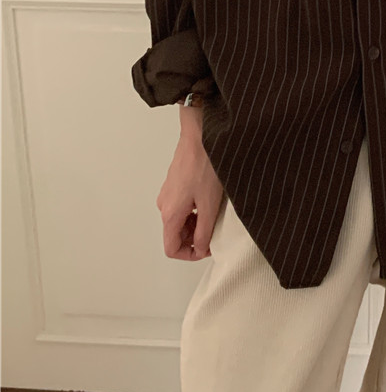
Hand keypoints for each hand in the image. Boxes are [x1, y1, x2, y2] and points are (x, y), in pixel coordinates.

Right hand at [155, 135, 224, 260]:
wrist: (201, 137)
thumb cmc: (204, 166)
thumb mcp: (209, 205)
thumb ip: (204, 231)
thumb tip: (201, 247)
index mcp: (170, 214)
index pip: (171, 248)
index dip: (189, 254)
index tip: (206, 249)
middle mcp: (164, 205)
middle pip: (175, 235)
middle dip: (194, 238)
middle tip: (214, 231)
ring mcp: (168, 193)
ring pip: (179, 220)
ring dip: (195, 223)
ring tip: (214, 213)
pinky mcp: (175, 183)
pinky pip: (181, 206)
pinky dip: (194, 210)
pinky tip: (209, 200)